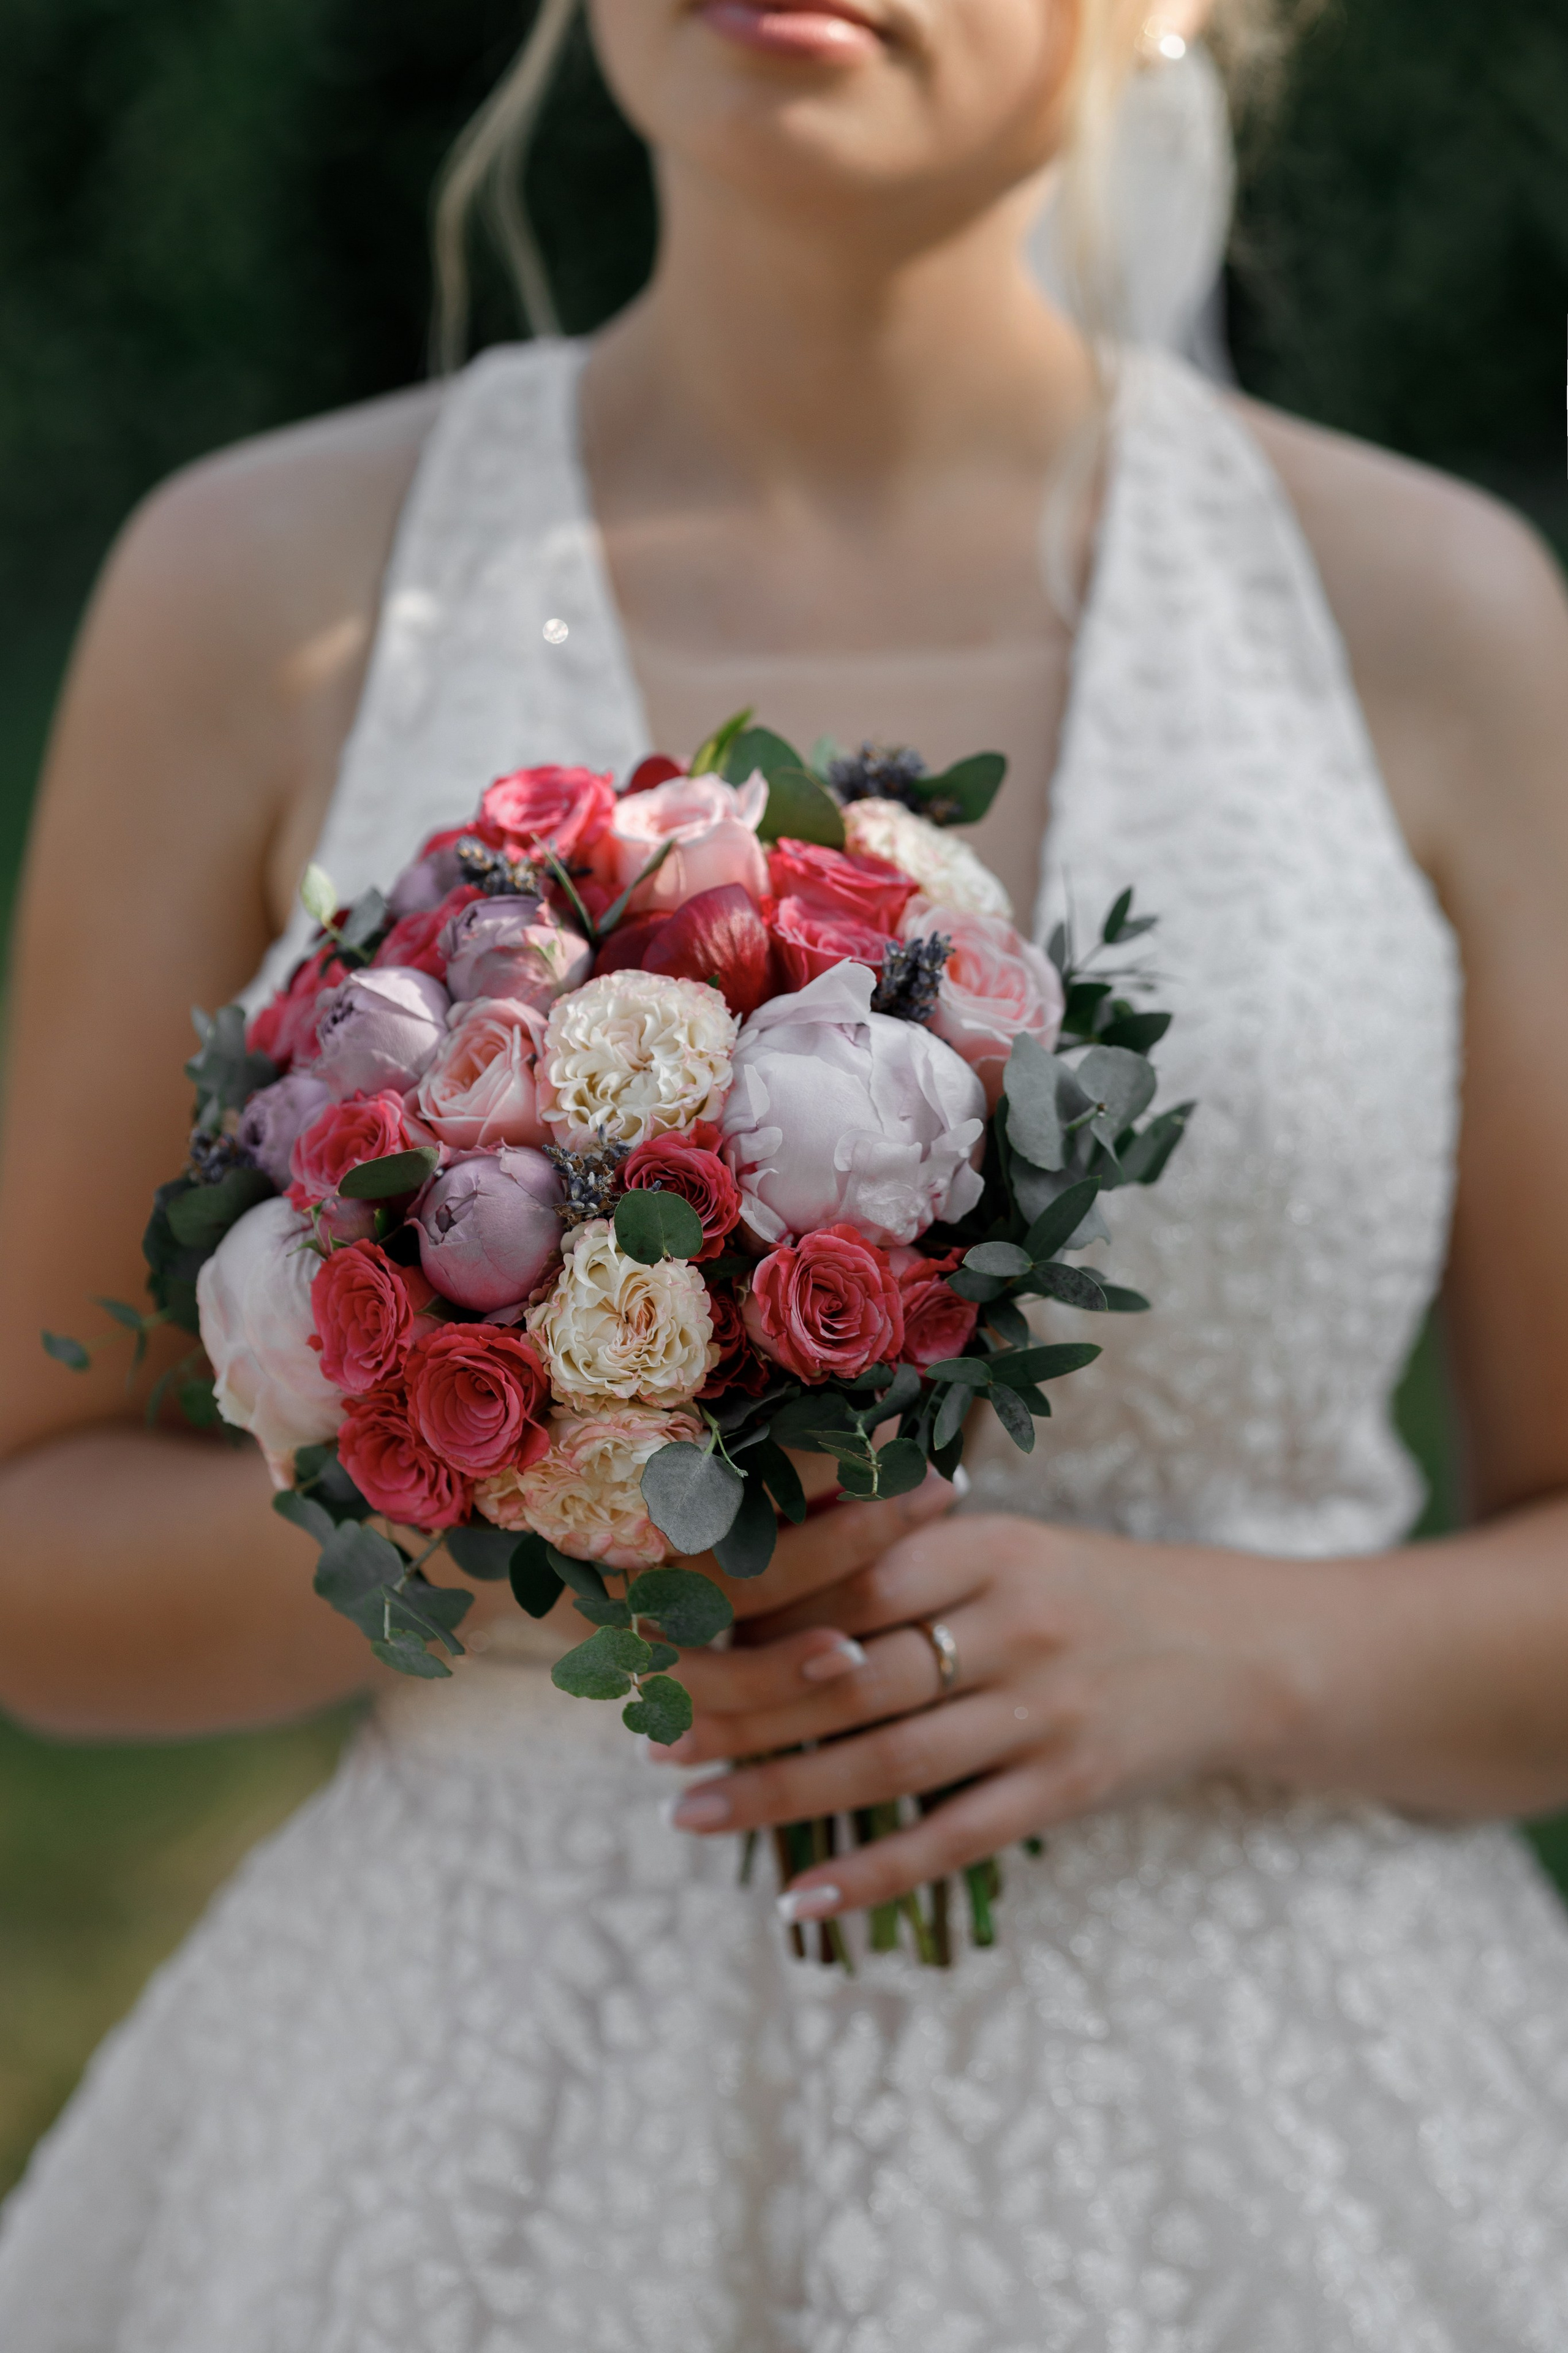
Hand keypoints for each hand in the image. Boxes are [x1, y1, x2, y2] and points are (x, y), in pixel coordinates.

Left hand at [659, 1509, 1316, 1923]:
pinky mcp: (1069, 1789)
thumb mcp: (1006, 1546)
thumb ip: (902, 1557)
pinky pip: (954, 1839)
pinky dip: (874, 1874)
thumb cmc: (1088, 1592)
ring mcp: (1045, 1710)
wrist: (1237, 1650)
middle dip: (740, 1709)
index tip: (673, 1637)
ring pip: (888, 1761)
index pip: (848, 1579)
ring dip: (778, 1794)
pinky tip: (801, 1901)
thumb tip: (757, 1586)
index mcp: (988, 1545)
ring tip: (687, 1811)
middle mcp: (1015, 1623)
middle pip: (851, 1674)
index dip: (754, 1611)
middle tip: (653, 1735)